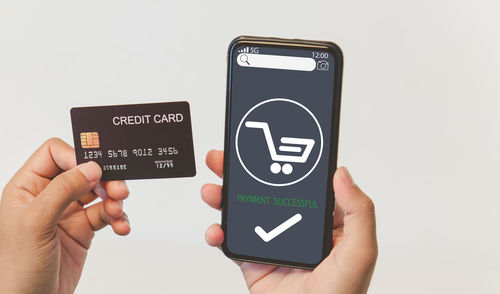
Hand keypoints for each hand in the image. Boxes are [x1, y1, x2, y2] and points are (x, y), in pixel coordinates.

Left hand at [0, 138, 130, 293]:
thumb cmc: (17, 269)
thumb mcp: (36, 223)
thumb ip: (63, 190)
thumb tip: (91, 167)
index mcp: (28, 187)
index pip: (55, 154)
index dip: (77, 157)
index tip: (95, 171)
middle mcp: (48, 196)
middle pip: (83, 171)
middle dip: (105, 179)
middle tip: (118, 190)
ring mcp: (67, 213)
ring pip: (99, 192)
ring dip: (114, 199)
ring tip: (119, 212)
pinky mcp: (82, 230)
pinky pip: (106, 215)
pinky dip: (119, 219)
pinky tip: (121, 227)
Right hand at [201, 150, 376, 293]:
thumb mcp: (360, 251)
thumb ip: (359, 211)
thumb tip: (341, 173)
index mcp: (324, 221)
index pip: (300, 183)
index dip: (282, 162)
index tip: (266, 144)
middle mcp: (296, 228)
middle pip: (265, 192)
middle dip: (241, 174)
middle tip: (224, 158)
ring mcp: (272, 243)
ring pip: (244, 211)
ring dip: (223, 197)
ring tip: (212, 189)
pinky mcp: (253, 260)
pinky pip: (231, 241)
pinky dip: (218, 233)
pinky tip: (216, 230)